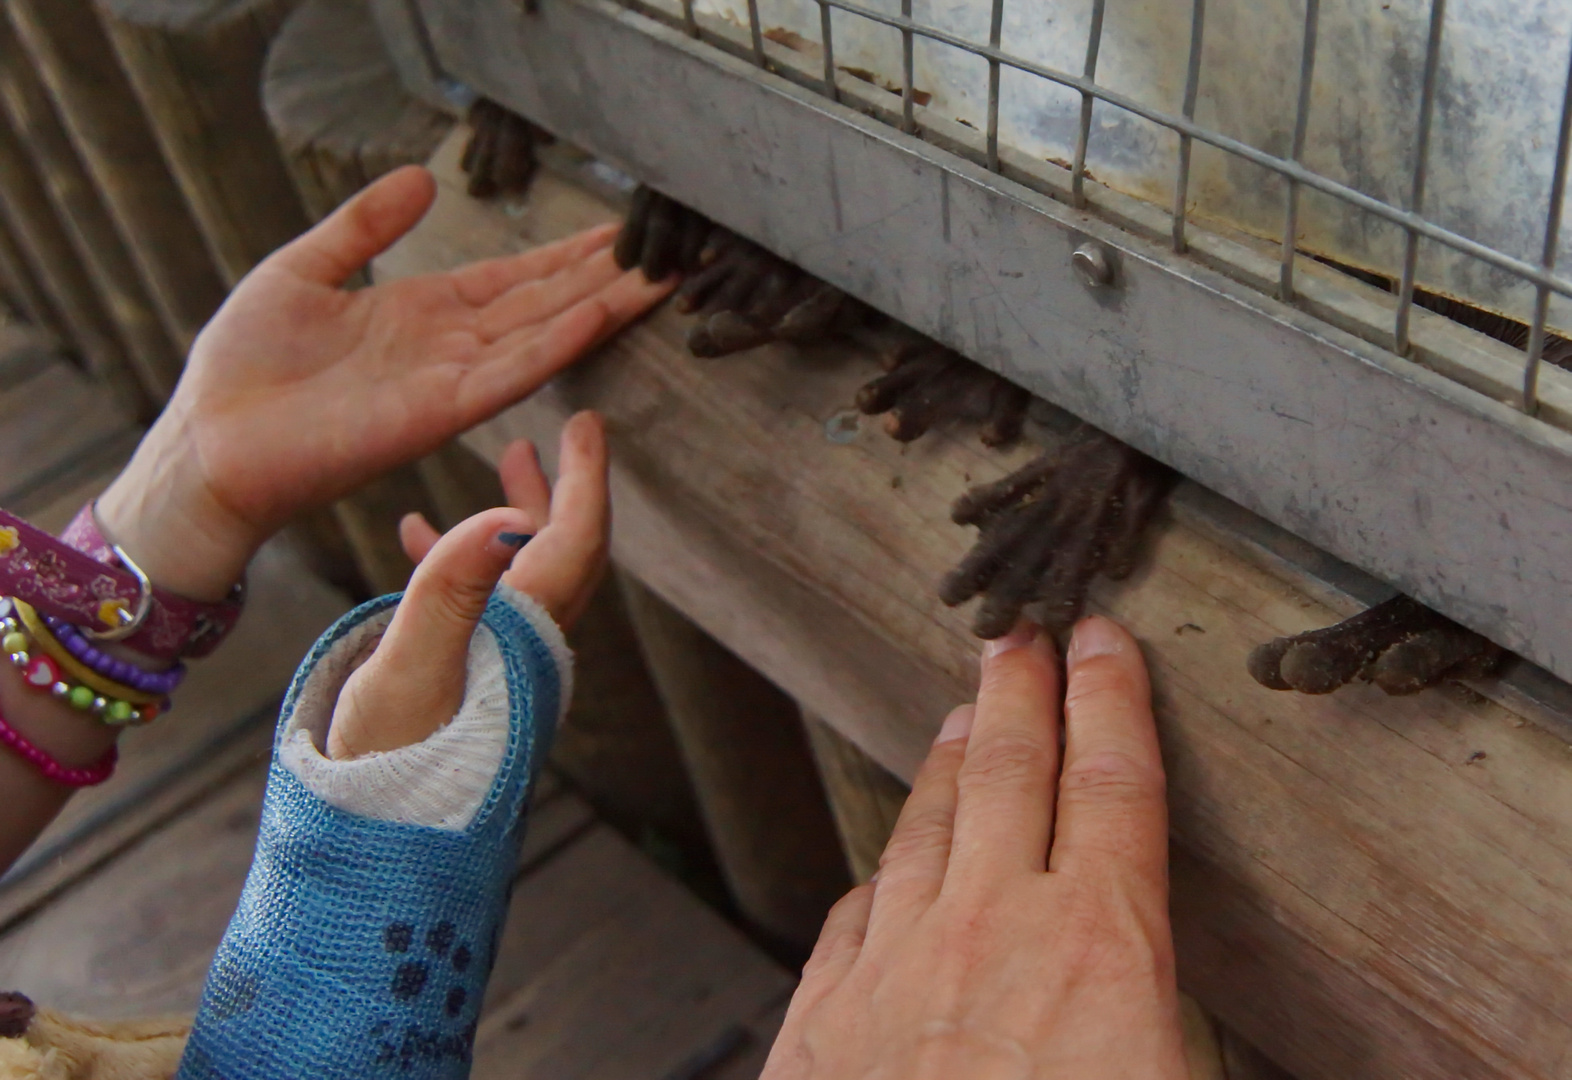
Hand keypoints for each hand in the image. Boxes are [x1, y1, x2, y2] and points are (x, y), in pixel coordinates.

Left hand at [98, 167, 669, 599]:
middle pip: (543, 304)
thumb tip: (424, 177)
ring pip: (542, 335)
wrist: (212, 441)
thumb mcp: (303, 268)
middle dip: (603, 278)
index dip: (565, 255)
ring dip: (600, 307)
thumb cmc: (244, 365)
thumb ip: (365, 226)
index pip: (512, 279)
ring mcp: (449, 380)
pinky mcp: (439, 412)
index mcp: (421, 311)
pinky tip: (598, 314)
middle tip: (665, 252)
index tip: (617, 234)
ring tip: (656, 278)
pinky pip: (511, 372)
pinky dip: (557, 344)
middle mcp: (448, 346)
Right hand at [326, 413, 608, 758]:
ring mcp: (503, 665)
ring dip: (512, 519)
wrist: (376, 842)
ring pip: (523, 574)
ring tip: (498, 467)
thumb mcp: (410, 671)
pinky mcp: (473, 682)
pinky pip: (476, 603)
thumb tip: (501, 520)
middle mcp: (528, 646)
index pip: (575, 540)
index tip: (587, 424)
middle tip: (544, 438)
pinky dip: (457, 561)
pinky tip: (419, 536)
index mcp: (525, 634)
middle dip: (558, 490)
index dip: (584, 478)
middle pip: (561, 551)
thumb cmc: (389, 764)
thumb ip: (450, 593)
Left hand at [762, 616, 1185, 1079]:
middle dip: (1019, 691)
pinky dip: (884, 874)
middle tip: (1020, 635)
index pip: (1112, 787)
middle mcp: (990, 931)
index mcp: (1099, 948)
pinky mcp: (827, 1012)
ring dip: (948, 765)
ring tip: (960, 719)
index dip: (1110, 700)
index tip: (1102, 644)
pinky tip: (889, 864)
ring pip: (925, 829)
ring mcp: (897, 963)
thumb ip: (1170, 1009)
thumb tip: (1175, 995)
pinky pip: (857, 913)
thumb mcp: (1173, 1079)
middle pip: (1008, 773)